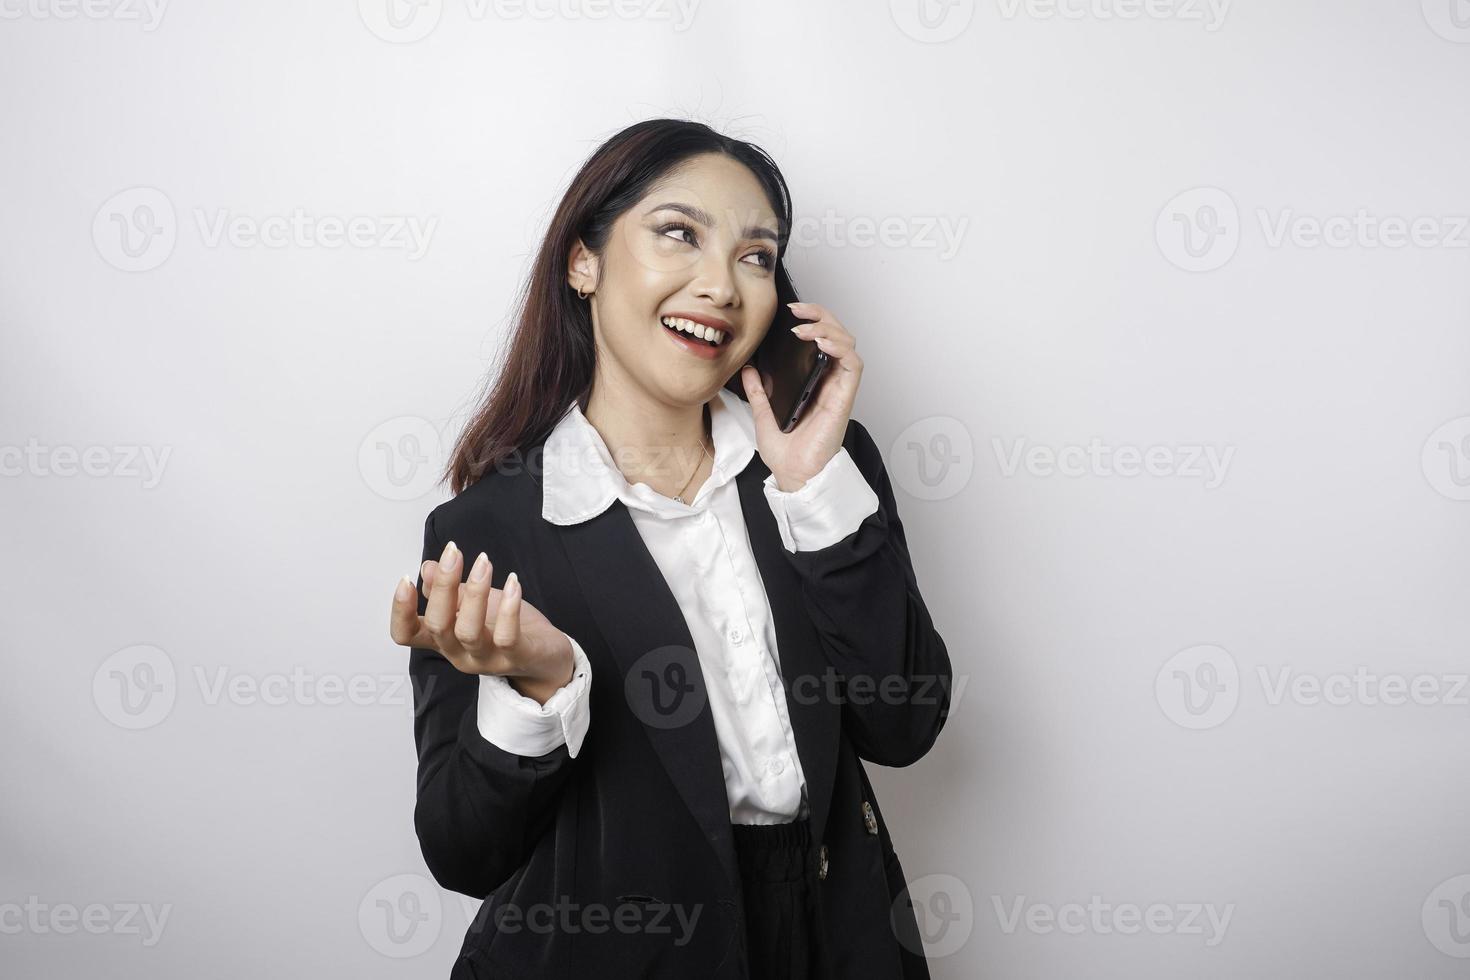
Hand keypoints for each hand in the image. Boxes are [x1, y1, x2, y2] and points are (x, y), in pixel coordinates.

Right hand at [389, 540, 574, 704]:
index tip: (406, 579)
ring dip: (474, 593)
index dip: (401, 610)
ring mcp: (487, 660)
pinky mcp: (516, 658)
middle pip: (439, 626)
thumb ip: (448, 590)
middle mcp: (459, 653)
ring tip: (483, 562)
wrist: (546, 658)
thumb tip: (428, 567)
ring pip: (469, 632)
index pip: (407, 634)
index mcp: (443, 639)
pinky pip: (507, 636)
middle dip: (443, 586)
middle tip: (454, 553)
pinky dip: (508, 607)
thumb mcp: (472, 604)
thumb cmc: (505, 628)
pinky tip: (513, 582)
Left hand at [740, 300, 863, 491]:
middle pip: (837, 335)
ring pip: (848, 344)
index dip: (812, 319)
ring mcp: (838, 389)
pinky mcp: (844, 398)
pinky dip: (841, 348)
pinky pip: (853, 365)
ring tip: (806, 327)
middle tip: (797, 309)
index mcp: (814, 382)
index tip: (791, 312)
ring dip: (829, 328)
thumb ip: (759, 392)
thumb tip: (749, 370)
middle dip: (820, 315)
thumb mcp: (763, 416)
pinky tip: (822, 342)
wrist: (794, 476)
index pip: (822, 340)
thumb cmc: (787, 454)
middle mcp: (829, 382)